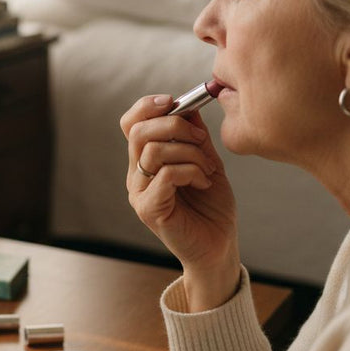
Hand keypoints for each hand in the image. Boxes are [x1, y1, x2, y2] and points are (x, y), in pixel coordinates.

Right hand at [120, 95, 239, 310]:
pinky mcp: (149, 210)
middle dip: (174, 125)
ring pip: (153, 151)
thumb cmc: (212, 208)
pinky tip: (205, 182)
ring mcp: (139, 193)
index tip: (174, 102)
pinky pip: (166, 175)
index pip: (130, 123)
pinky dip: (191, 171)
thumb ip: (195, 136)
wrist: (219, 247)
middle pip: (137, 131)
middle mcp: (136, 176)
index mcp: (145, 161)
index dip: (148, 106)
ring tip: (209, 169)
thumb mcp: (207, 162)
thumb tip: (188, 104)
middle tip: (201, 139)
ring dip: (190, 152)